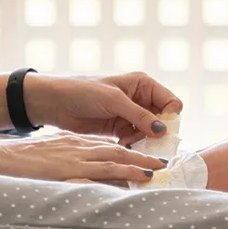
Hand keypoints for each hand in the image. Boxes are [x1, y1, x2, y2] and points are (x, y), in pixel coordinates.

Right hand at [0, 130, 167, 183]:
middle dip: (141, 155)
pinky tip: (137, 178)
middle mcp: (79, 148)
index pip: (107, 146)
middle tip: (162, 162)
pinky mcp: (71, 168)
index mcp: (74, 144)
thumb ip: (65, 163)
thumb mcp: (47, 157)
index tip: (142, 158)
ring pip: (116, 158)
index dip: (127, 151)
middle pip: (118, 149)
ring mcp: (76, 157)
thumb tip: (79, 175)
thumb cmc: (19, 161)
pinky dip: (123, 173)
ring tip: (157, 169)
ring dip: (138, 163)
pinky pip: (103, 170)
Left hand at [25, 72, 182, 145]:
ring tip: (126, 141)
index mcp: (143, 84)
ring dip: (142, 140)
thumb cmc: (84, 92)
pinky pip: (136, 140)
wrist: (56, 103)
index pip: (171, 102)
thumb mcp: (114, 100)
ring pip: (150, 133)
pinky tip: (120, 144)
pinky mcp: (120, 129)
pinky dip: (132, 144)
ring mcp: (131, 115)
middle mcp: (141, 99)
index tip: (159, 130)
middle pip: (163, 120)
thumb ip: (140, 115)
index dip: (170, 117)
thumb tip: (163, 131)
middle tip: (144, 141)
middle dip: (156, 132)